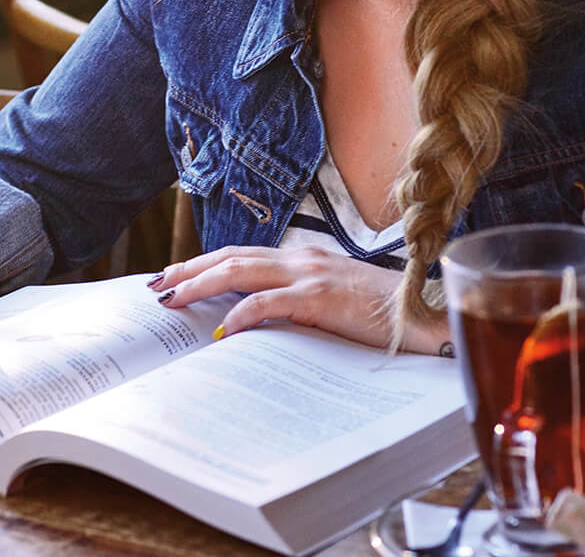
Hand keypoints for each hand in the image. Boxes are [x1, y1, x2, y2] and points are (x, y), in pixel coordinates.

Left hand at [149, 245, 449, 353]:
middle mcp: (303, 259)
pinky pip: (270, 304)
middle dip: (190, 269)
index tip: (176, 276)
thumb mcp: (335, 303)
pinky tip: (221, 330)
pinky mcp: (321, 299)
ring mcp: (311, 275)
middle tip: (158, 285)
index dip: (207, 262)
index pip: (244, 254)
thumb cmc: (384, 315)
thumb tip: (261, 320)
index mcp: (305, 258)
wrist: (426, 317)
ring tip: (173, 299)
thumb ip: (301, 302)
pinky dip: (241, 314)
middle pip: (233, 257)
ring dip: (202, 283)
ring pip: (242, 271)